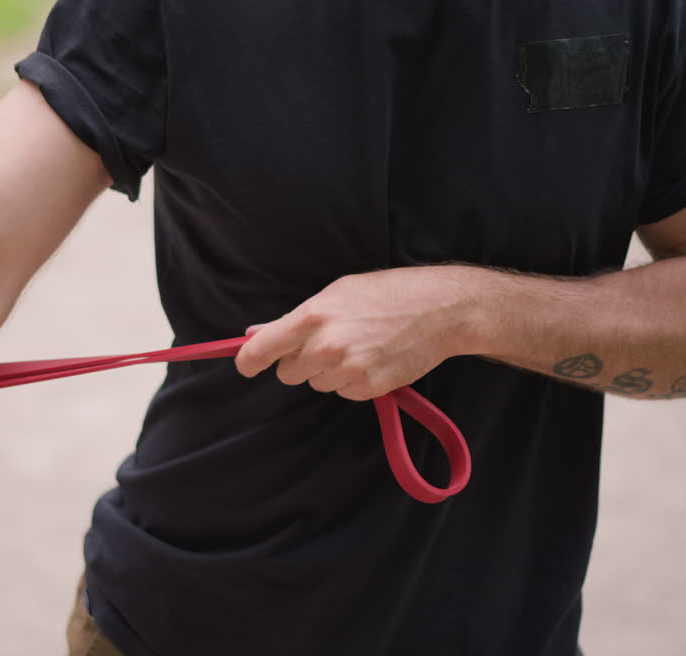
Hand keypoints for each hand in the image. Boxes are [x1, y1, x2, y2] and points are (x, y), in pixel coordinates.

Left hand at [234, 267, 481, 399]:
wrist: (439, 309)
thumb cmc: (387, 292)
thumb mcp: (337, 292)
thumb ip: (296, 318)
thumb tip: (258, 334)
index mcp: (313, 316)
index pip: (265, 348)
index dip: (249, 360)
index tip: (246, 366)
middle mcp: (327, 346)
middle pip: (289, 373)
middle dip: (300, 362)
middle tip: (327, 343)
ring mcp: (348, 370)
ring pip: (318, 384)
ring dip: (329, 372)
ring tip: (358, 346)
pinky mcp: (369, 388)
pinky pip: (344, 393)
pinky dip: (352, 382)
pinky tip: (372, 359)